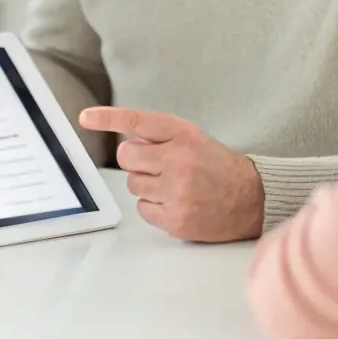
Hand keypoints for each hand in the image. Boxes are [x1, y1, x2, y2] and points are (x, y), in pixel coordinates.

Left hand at [79, 106, 262, 241]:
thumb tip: (127, 145)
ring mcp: (177, 193)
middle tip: (158, 165)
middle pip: (127, 158)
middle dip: (136, 161)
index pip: (137, 122)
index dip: (108, 118)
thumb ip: (160, 137)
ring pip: (133, 185)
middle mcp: (179, 161)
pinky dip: (155, 206)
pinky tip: (177, 203)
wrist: (252, 199)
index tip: (85, 117)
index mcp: (183, 135)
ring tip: (174, 185)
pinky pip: (143, 209)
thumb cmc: (217, 165)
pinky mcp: (176, 220)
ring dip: (147, 185)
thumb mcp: (193, 138)